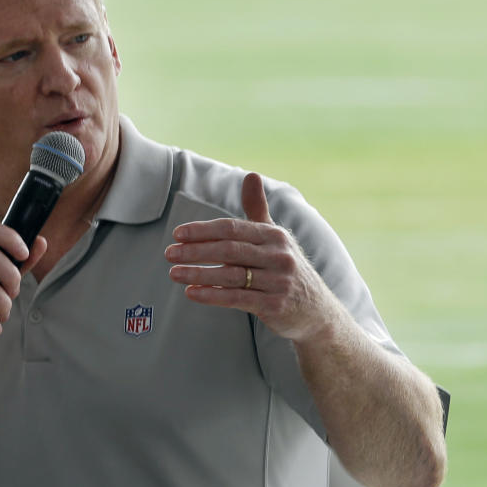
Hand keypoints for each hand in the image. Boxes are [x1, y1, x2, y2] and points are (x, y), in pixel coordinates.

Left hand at [165, 173, 338, 341]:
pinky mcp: (275, 306)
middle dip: (196, 251)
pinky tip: (192, 293)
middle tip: (168, 253)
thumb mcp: (275, 238)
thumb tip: (250, 175)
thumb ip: (258, 209)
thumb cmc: (287, 269)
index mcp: (275, 236)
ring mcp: (278, 282)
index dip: (204, 230)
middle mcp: (279, 256)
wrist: (317, 311)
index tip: (178, 234)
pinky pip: (237, 298)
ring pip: (230, 275)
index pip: (233, 228)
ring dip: (198, 274)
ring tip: (174, 273)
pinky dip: (212, 295)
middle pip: (229, 250)